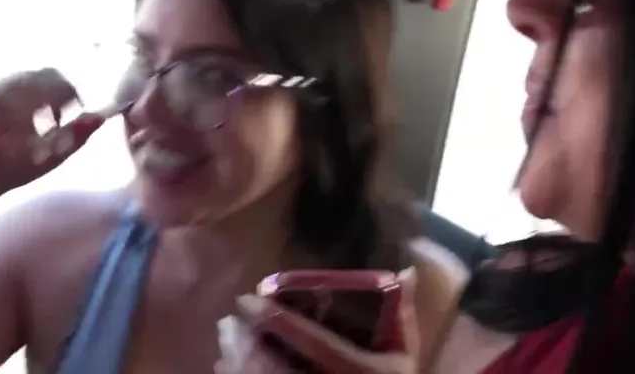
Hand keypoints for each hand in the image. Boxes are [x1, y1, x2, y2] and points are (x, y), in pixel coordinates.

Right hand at [0, 68, 105, 204]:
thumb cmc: (11, 171)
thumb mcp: (51, 155)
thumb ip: (75, 137)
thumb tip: (102, 117)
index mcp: (18, 93)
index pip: (48, 74)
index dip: (65, 89)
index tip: (73, 110)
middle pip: (31, 77)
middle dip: (47, 100)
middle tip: (54, 127)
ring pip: (10, 88)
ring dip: (25, 115)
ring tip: (28, 142)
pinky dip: (1, 124)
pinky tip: (6, 144)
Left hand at [216, 268, 419, 373]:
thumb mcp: (403, 352)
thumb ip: (401, 312)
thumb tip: (407, 270)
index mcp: (355, 368)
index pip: (310, 340)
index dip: (275, 318)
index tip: (246, 300)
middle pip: (274, 367)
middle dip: (245, 344)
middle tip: (229, 323)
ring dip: (238, 364)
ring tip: (226, 344)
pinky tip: (230, 369)